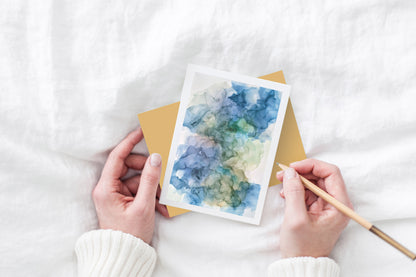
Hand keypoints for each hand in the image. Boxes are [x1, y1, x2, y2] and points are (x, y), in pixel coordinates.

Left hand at [92, 128, 168, 243]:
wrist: (124, 255)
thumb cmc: (129, 234)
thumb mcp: (143, 206)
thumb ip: (151, 180)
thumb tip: (156, 157)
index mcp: (106, 188)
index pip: (117, 157)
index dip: (129, 142)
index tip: (141, 131)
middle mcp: (108, 188)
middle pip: (130, 167)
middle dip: (148, 171)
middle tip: (161, 177)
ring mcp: (116, 194)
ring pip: (137, 179)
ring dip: (152, 187)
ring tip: (163, 200)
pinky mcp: (123, 200)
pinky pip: (139, 190)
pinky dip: (150, 196)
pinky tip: (160, 208)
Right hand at [276, 159, 352, 257]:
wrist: (301, 263)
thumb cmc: (302, 246)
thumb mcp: (295, 218)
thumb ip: (294, 192)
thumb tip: (290, 172)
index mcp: (339, 205)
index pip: (331, 173)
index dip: (311, 166)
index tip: (293, 167)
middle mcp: (337, 203)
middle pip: (322, 176)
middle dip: (302, 172)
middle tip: (283, 173)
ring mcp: (328, 206)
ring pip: (314, 182)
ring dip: (297, 180)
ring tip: (282, 184)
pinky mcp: (318, 209)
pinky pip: (308, 191)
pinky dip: (296, 189)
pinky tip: (286, 194)